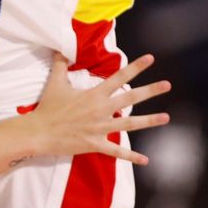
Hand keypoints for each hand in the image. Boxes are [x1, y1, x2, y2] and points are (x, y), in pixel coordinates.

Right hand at [24, 55, 169, 162]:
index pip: (119, 77)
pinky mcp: (96, 144)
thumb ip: (61, 64)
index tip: (151, 59)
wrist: (40, 132)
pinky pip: (117, 152)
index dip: (136, 67)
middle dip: (150, 91)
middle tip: (167, 85)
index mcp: (95, 94)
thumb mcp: (55, 82)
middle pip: (131, 98)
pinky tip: (146, 160)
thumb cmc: (48, 107)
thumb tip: (61, 47)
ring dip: (149, 121)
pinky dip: (132, 157)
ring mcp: (100, 128)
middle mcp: (101, 109)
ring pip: (130, 124)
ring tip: (166, 117)